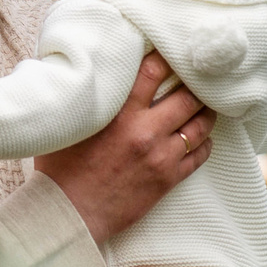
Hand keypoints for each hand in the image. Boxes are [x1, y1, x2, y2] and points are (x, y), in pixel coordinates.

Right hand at [32, 52, 214, 243]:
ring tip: (203, 106)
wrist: (70, 213)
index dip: (165, 58)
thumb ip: (84, 98)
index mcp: (120, 114)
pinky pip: (200, 156)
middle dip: (195, 85)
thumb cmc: (60, 169)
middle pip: (188, 97)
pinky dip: (204, 143)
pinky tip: (200, 138)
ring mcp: (161, 157)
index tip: (170, 53)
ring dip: (205, 113)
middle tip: (197, 79)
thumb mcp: (68, 124)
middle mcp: (145, 132)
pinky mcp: (168, 179)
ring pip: (200, 126)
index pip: (153, 72)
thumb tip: (81, 71)